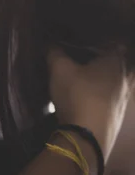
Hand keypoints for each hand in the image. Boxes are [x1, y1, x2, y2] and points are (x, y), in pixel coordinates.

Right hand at [48, 47, 133, 161]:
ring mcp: (123, 99)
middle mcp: (125, 78)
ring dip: (103, 75)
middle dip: (104, 56)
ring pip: (116, 79)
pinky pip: (112, 95)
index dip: (102, 37)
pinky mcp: (117, 116)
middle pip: (119, 61)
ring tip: (84, 72)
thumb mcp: (59, 68)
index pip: (116, 42)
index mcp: (116, 62)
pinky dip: (102, 91)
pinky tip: (87, 93)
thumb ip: (54, 51)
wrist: (86, 139)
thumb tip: (50, 41)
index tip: (86, 36)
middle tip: (85, 53)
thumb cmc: (77, 95)